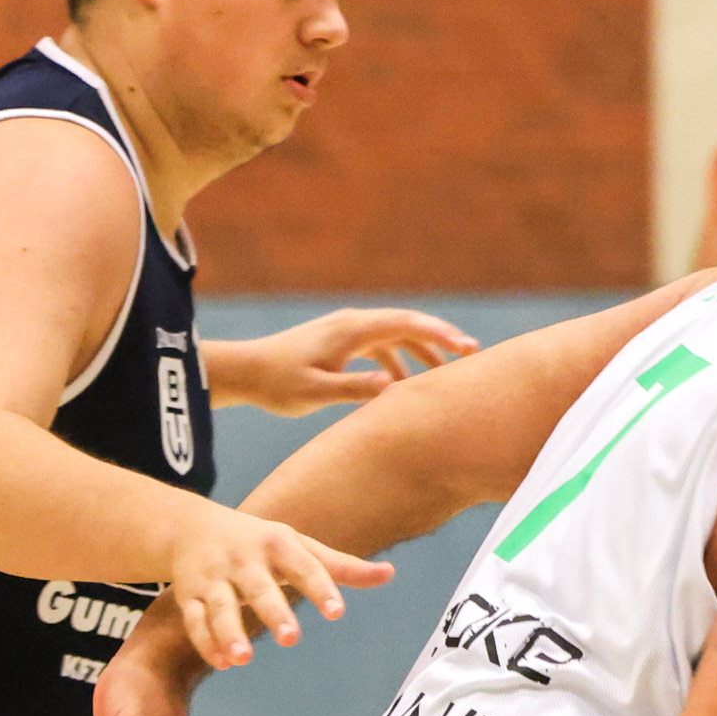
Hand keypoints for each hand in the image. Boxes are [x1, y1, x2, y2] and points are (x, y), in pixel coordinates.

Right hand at [165, 507, 391, 669]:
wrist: (191, 527)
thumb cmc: (260, 541)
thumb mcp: (299, 547)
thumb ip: (341, 566)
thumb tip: (389, 574)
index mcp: (277, 545)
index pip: (303, 567)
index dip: (320, 589)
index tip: (337, 612)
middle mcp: (243, 560)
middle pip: (258, 588)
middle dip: (272, 612)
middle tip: (291, 639)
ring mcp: (213, 578)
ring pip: (220, 608)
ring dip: (229, 633)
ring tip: (243, 659)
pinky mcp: (189, 596)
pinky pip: (195, 622)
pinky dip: (207, 642)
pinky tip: (223, 663)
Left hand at [221, 306, 478, 413]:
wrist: (245, 372)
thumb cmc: (278, 384)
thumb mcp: (315, 392)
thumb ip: (354, 388)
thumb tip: (392, 384)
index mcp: (352, 330)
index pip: (407, 324)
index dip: (440, 334)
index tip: (466, 348)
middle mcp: (353, 323)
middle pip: (407, 324)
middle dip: (440, 338)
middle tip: (471, 355)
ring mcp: (346, 330)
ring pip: (395, 335)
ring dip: (421, 352)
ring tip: (445, 374)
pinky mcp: (340, 341)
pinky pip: (379, 345)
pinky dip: (398, 360)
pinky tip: (403, 384)